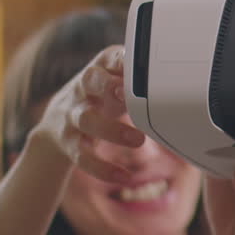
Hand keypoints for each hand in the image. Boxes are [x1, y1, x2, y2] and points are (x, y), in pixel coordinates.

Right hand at [29, 44, 146, 179]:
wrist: (58, 121)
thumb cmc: (101, 97)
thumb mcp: (117, 81)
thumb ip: (139, 80)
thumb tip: (175, 80)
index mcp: (99, 69)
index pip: (109, 58)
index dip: (121, 62)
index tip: (136, 66)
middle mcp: (82, 89)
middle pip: (90, 80)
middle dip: (107, 84)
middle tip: (128, 94)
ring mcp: (72, 115)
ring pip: (86, 119)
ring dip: (111, 129)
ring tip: (138, 140)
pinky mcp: (69, 142)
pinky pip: (82, 156)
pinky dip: (103, 168)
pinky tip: (124, 175)